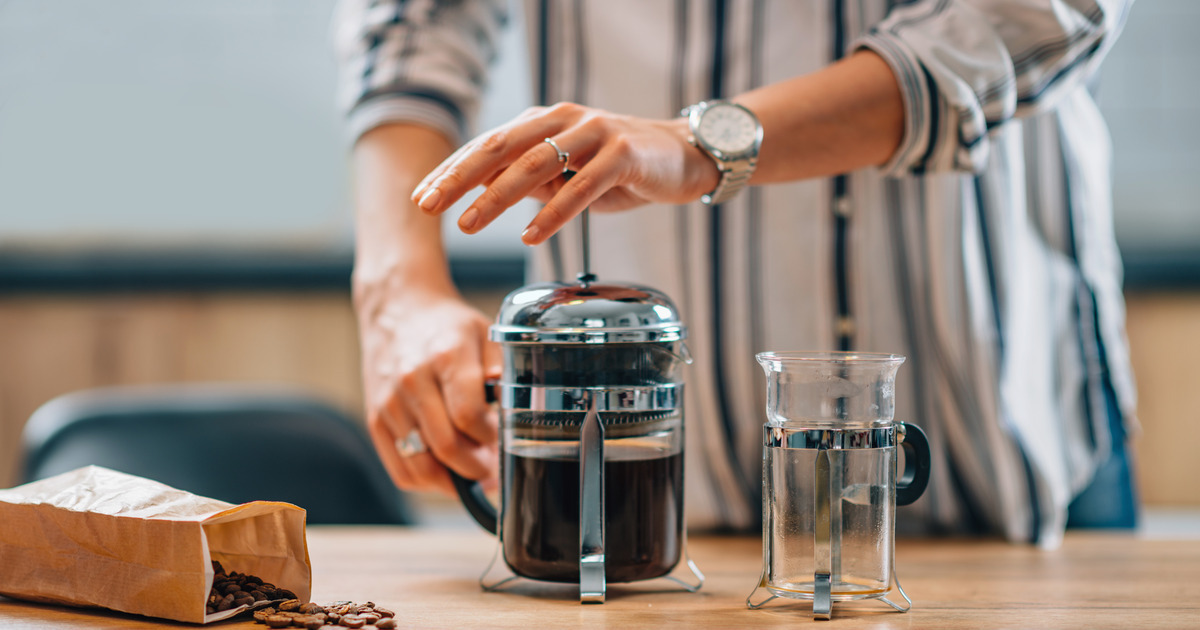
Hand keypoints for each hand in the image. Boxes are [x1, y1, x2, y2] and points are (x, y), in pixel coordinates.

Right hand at [357, 287, 500, 494]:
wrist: (398, 309)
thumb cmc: (447, 325)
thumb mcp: (485, 334)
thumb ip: (502, 372)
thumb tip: (514, 411)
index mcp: (446, 357)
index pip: (469, 416)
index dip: (491, 438)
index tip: (501, 439)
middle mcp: (412, 381)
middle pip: (446, 446)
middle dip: (477, 467)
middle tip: (493, 467)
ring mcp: (389, 403)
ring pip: (422, 466)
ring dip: (453, 480)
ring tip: (472, 471)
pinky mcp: (375, 419)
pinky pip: (401, 469)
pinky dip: (426, 481)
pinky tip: (446, 473)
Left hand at [409, 102, 718, 244]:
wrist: (685, 155)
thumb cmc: (622, 167)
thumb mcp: (568, 174)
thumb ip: (531, 182)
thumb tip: (487, 196)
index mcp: (544, 122)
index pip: (488, 144)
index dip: (451, 170)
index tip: (421, 197)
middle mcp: (564, 120)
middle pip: (501, 147)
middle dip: (460, 178)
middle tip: (429, 205)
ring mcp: (594, 133)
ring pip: (536, 164)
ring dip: (497, 196)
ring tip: (469, 224)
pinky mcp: (623, 154)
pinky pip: (582, 186)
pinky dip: (554, 212)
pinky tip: (531, 235)